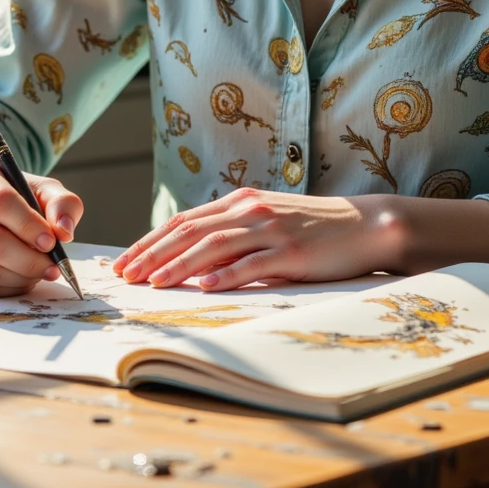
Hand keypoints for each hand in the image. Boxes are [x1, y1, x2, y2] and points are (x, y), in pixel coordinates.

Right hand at [0, 145, 83, 296]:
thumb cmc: (13, 197)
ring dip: (23, 276)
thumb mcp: (38, 188)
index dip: (28, 225)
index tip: (51, 241)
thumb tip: (64, 231)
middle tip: (54, 266)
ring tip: (41, 270)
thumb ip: (61, 203)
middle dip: (30, 260)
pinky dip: (10, 288)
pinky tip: (23, 278)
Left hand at [111, 188, 399, 290]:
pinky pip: (252, 264)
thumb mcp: (267, 221)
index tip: (125, 261)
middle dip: (153, 253)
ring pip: (214, 245)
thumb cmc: (314, 228)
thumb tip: (195, 261)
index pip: (184, 221)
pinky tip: (203, 286)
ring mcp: (270, 229)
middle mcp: (249, 210)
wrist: (364, 224)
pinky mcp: (291, 252)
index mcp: (240, 201)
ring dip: (179, 265)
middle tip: (125, 275)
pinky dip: (225, 275)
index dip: (151, 241)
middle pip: (190, 230)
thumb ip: (235, 234)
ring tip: (152, 283)